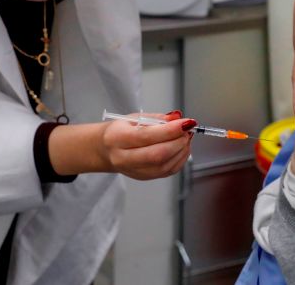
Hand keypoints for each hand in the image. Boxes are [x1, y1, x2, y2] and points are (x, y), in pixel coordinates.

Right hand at [49, 111, 193, 178]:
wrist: (106, 150)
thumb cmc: (121, 131)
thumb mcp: (134, 118)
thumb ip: (157, 118)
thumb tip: (177, 117)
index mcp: (117, 138)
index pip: (147, 136)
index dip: (170, 130)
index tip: (187, 122)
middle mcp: (124, 158)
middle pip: (157, 155)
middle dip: (178, 141)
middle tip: (188, 130)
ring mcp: (134, 171)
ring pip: (164, 165)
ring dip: (182, 150)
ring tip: (186, 137)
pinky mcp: (144, 178)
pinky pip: (167, 171)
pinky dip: (180, 159)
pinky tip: (183, 147)